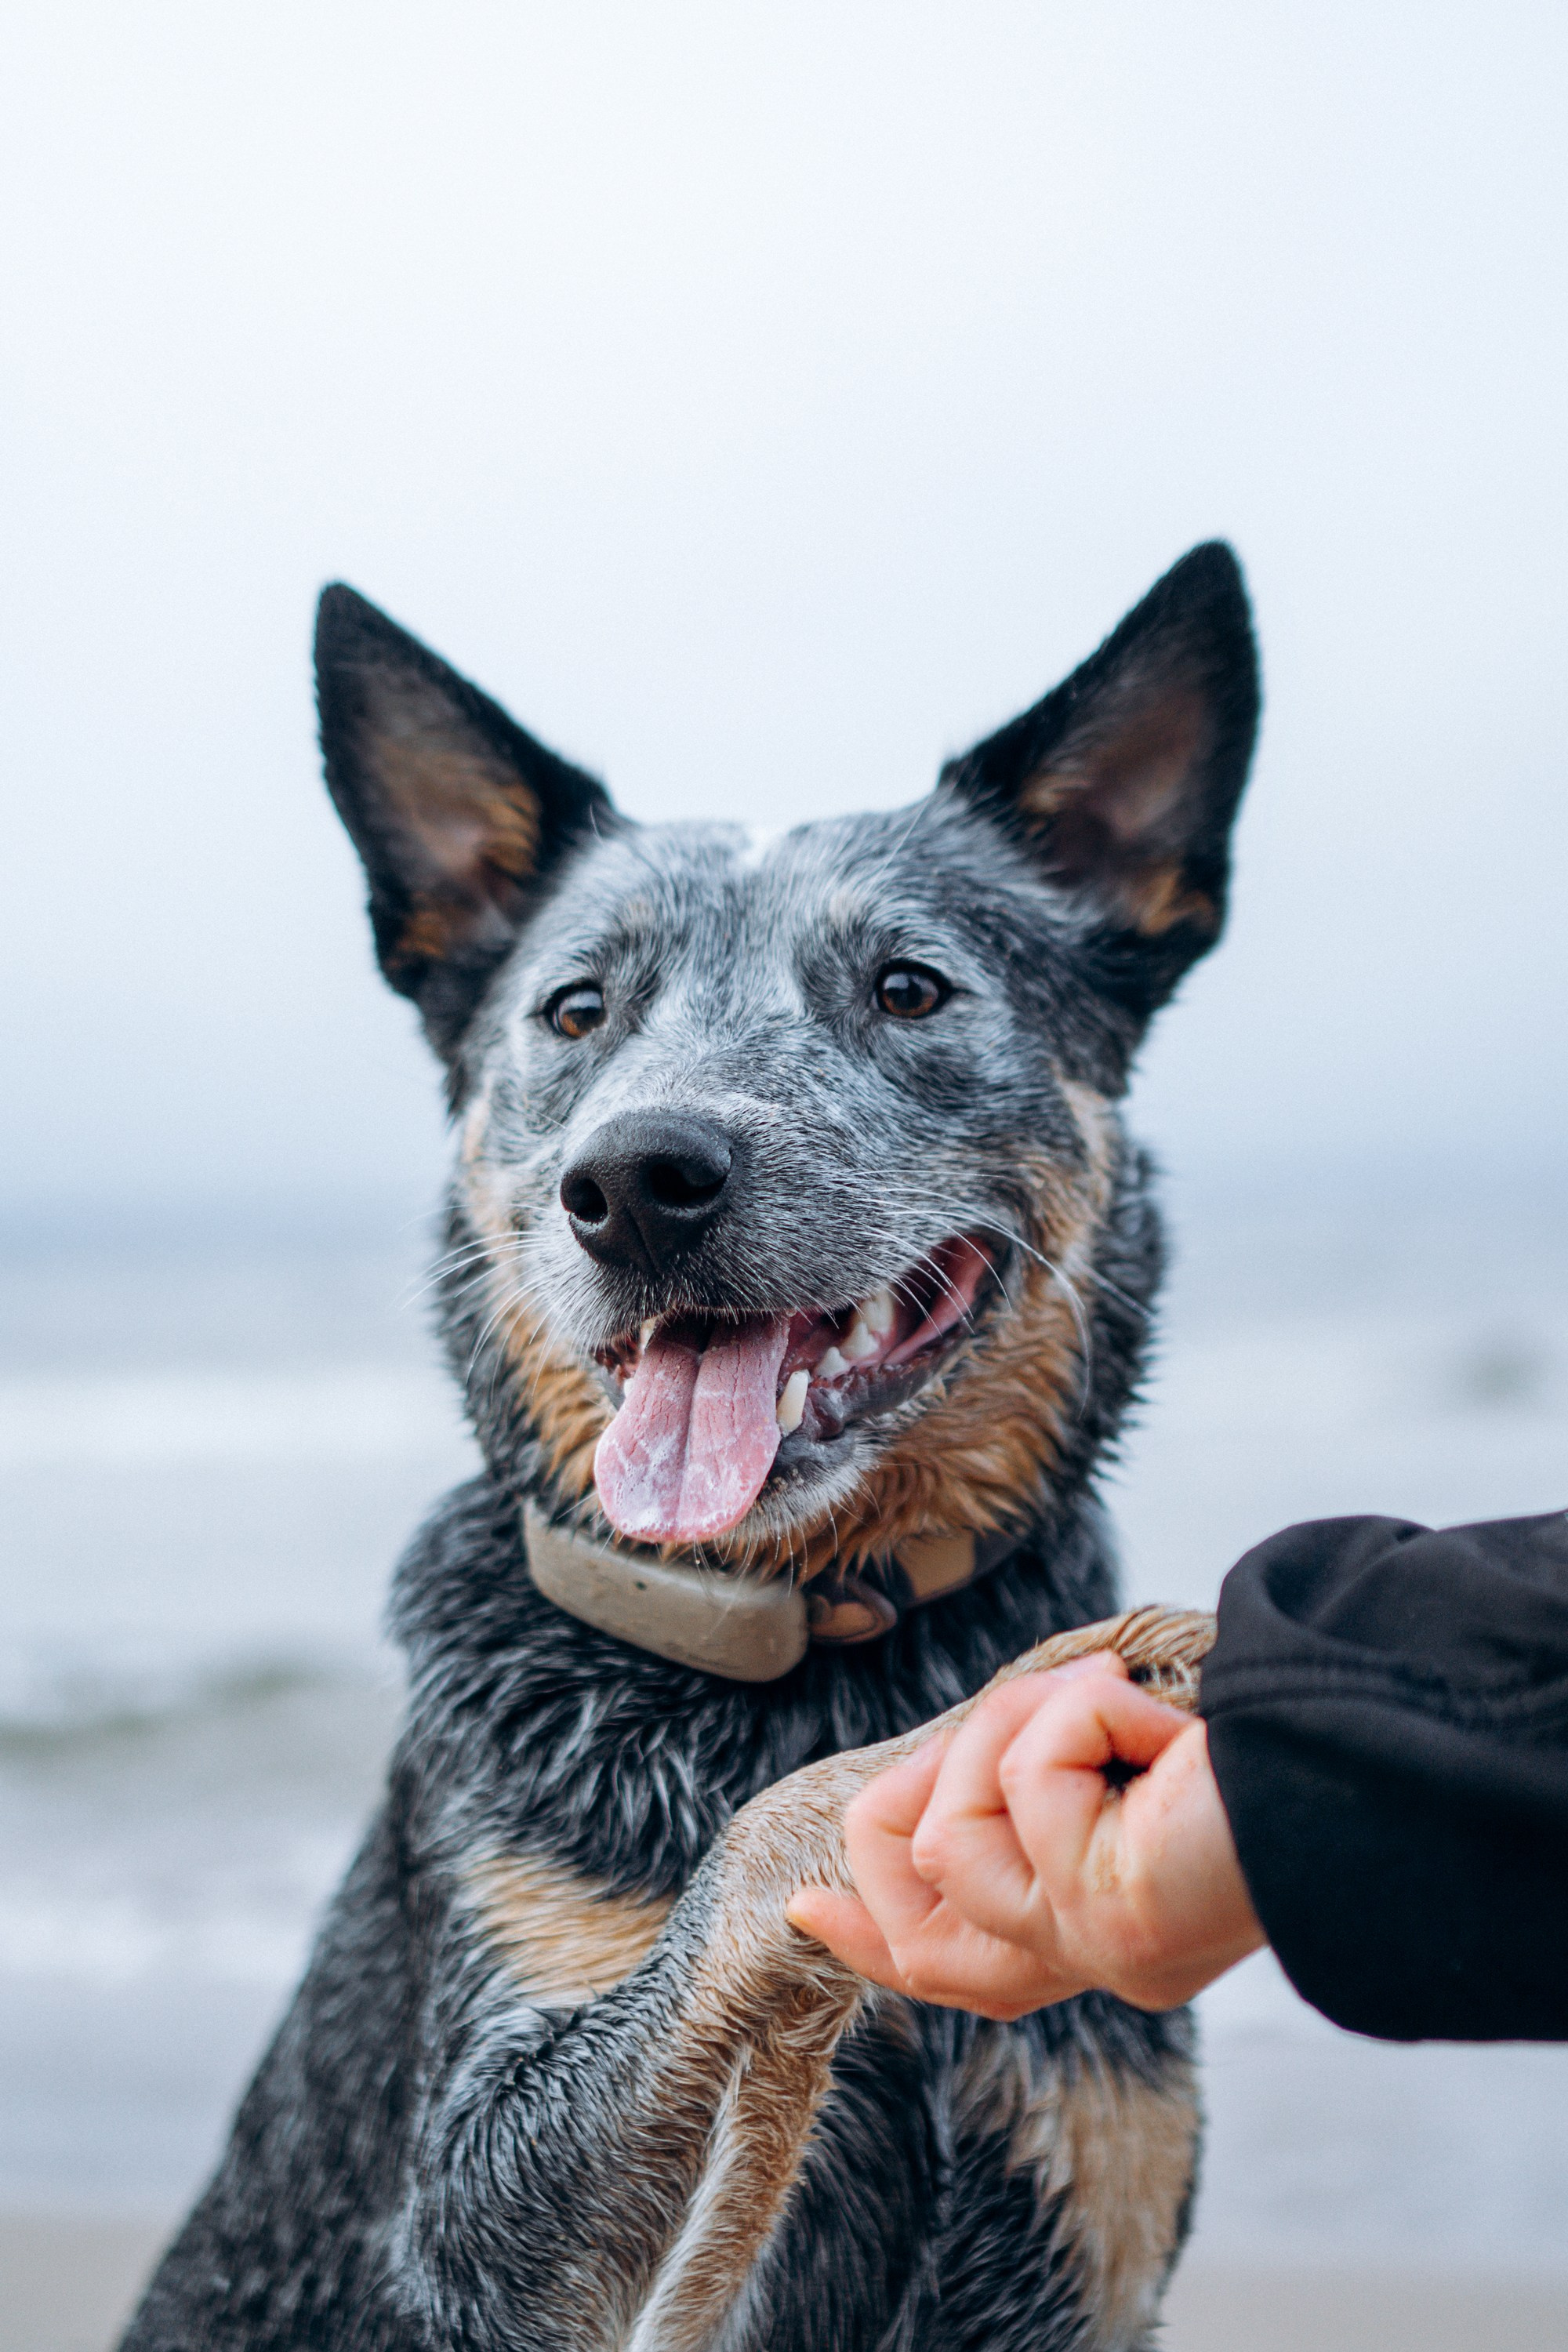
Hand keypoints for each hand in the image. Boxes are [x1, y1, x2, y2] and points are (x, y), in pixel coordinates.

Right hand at [787, 1654, 1263, 2017]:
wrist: (1350, 1754)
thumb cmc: (1257, 1737)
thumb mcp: (1109, 1765)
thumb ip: (1027, 1790)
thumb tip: (916, 1792)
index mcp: (1109, 1931)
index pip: (960, 1970)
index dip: (872, 1937)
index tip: (806, 1899)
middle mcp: (1101, 1959)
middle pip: (927, 1937)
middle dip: (917, 1810)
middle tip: (989, 1725)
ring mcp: (1098, 1948)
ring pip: (948, 1844)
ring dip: (1011, 1733)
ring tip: (1104, 1703)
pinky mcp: (1107, 1917)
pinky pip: (1026, 1782)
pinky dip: (1079, 1713)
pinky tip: (1156, 1724)